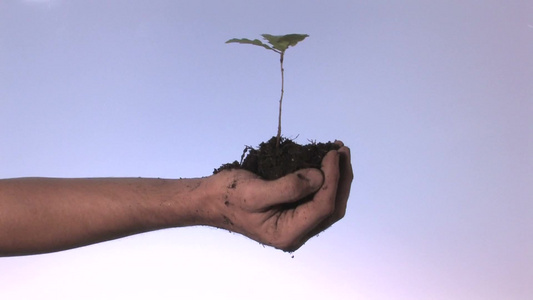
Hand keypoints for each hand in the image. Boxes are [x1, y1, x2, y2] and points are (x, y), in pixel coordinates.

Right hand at [208, 142, 352, 251]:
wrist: (210, 199)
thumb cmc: (228, 196)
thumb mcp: (255, 192)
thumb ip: (288, 187)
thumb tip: (319, 176)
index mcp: (287, 233)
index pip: (322, 207)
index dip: (333, 179)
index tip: (332, 153)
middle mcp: (296, 231)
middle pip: (332, 207)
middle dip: (341, 178)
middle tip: (341, 150)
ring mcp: (296, 222)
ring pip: (328, 202)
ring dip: (337, 177)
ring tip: (338, 152)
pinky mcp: (294, 211)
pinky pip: (316, 197)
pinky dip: (325, 178)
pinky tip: (326, 161)